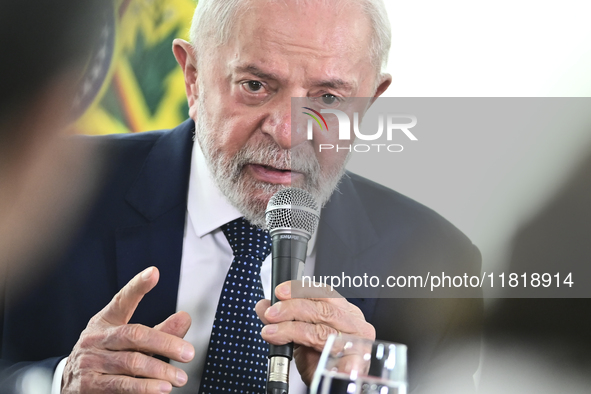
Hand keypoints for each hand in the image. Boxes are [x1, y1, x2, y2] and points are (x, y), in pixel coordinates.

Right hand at [62, 267, 194, 393]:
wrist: (69, 387)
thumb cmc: (107, 357)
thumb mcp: (129, 341)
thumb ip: (160, 332)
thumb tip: (186, 317)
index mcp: (107, 321)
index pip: (122, 300)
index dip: (137, 286)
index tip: (154, 273)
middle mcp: (96, 338)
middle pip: (134, 334)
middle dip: (165, 343)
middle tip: (189, 353)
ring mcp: (90, 361)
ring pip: (131, 362)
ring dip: (160, 371)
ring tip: (179, 378)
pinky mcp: (88, 386)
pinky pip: (120, 385)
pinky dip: (144, 388)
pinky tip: (161, 389)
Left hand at [255, 281, 374, 384]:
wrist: (331, 387)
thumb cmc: (320, 361)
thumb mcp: (299, 335)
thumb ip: (284, 319)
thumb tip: (264, 306)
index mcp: (344, 312)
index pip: (324, 293)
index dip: (300, 290)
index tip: (279, 292)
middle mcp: (354, 324)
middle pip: (323, 310)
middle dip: (292, 309)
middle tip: (272, 314)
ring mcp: (358, 343)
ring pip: (323, 331)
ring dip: (292, 330)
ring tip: (273, 334)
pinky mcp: (357, 364)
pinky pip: (335, 357)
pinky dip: (322, 357)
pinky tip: (308, 358)